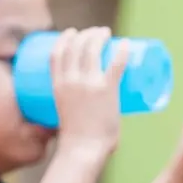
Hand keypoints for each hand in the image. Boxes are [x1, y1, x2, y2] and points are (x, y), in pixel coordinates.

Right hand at [52, 27, 128, 156]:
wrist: (84, 149)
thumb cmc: (77, 140)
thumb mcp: (67, 115)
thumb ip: (75, 108)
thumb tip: (88, 110)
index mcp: (57, 86)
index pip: (56, 54)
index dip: (64, 39)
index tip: (72, 33)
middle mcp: (70, 80)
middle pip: (75, 46)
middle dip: (85, 34)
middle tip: (96, 33)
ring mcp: (88, 83)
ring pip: (92, 49)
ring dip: (99, 36)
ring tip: (106, 32)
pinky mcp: (107, 90)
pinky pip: (116, 64)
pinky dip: (121, 51)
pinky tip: (126, 43)